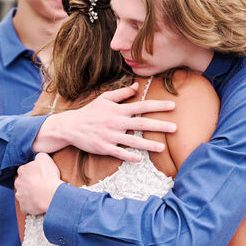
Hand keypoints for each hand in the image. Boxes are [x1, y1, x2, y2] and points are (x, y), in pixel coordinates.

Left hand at [15, 152, 62, 214]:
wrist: (50, 194)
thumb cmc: (48, 176)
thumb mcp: (44, 158)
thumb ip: (38, 156)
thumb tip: (36, 158)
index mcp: (22, 171)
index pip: (23, 170)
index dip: (31, 173)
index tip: (38, 175)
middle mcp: (18, 183)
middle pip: (21, 182)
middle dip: (27, 184)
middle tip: (38, 185)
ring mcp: (20, 196)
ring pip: (22, 195)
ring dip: (28, 195)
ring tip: (39, 195)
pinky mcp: (23, 207)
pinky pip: (25, 207)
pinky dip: (30, 206)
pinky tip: (37, 204)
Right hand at [34, 84, 176, 161]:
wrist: (71, 126)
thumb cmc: (89, 112)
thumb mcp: (104, 98)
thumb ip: (122, 93)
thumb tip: (136, 86)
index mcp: (118, 110)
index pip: (142, 105)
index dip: (158, 105)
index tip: (173, 106)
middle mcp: (116, 122)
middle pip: (142, 123)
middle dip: (160, 125)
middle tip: (175, 128)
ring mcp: (110, 136)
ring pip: (133, 140)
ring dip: (149, 144)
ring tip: (162, 147)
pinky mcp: (104, 147)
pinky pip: (119, 152)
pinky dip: (129, 156)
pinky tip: (140, 158)